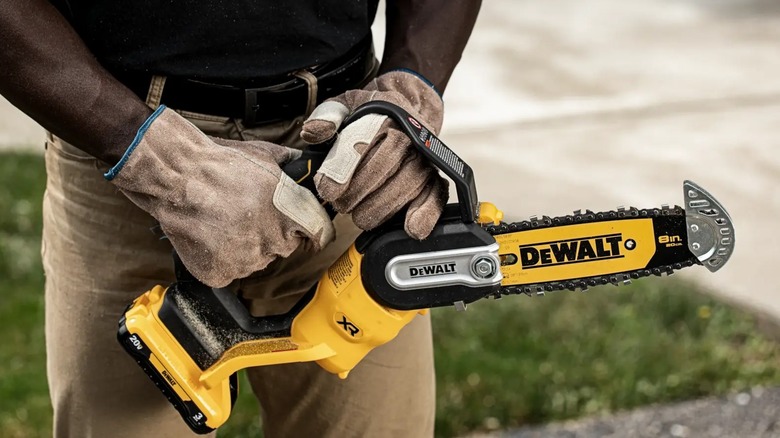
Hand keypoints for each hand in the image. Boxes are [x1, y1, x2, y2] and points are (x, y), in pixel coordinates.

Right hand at [104, 106, 334, 287]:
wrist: (176, 179)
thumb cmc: (219, 165)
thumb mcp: (263, 155)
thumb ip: (289, 163)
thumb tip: (302, 162)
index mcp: (288, 215)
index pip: (315, 234)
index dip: (305, 228)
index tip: (298, 227)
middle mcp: (270, 243)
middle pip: (283, 247)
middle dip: (271, 233)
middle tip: (248, 214)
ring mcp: (245, 262)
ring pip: (256, 259)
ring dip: (247, 246)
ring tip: (225, 221)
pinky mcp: (220, 274)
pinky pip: (230, 270)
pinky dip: (222, 258)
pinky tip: (212, 235)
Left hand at [300, 70, 447, 239]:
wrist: (411, 110)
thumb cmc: (374, 114)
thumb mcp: (346, 105)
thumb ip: (327, 116)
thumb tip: (312, 132)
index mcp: (386, 116)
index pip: (364, 144)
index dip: (343, 171)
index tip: (328, 191)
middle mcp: (410, 138)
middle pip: (385, 168)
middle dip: (358, 192)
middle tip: (341, 205)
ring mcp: (425, 159)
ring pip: (406, 186)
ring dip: (380, 208)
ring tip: (360, 216)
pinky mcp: (435, 177)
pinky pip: (436, 196)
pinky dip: (426, 214)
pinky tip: (411, 228)